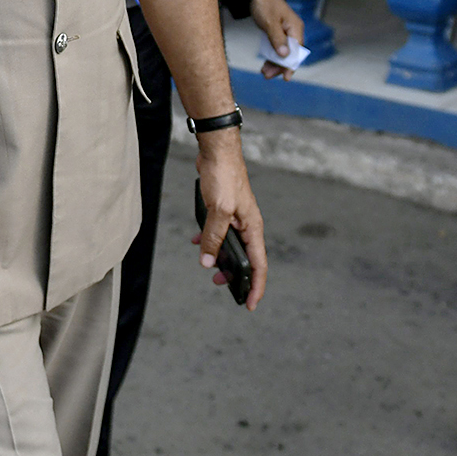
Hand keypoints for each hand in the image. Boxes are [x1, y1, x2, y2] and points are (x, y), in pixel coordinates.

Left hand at [190, 130, 266, 309]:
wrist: (217, 151)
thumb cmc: (224, 176)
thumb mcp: (218, 211)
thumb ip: (213, 237)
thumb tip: (207, 261)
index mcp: (253, 227)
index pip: (259, 264)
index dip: (256, 286)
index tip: (249, 304)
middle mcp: (247, 224)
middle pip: (246, 258)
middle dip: (235, 275)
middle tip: (221, 285)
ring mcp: (236, 217)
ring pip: (231, 245)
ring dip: (219, 257)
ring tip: (208, 266)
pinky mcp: (224, 210)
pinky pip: (219, 231)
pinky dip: (209, 239)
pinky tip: (197, 240)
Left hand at [250, 0, 304, 78]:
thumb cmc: (265, 4)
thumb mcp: (270, 22)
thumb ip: (277, 38)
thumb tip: (284, 55)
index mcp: (295, 28)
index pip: (297, 51)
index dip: (291, 65)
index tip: (286, 77)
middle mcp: (293, 32)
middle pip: (290, 54)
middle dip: (280, 66)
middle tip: (267, 76)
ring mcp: (285, 33)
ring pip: (283, 53)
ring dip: (274, 64)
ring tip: (264, 73)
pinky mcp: (278, 34)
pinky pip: (277, 48)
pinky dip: (271, 57)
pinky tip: (265, 65)